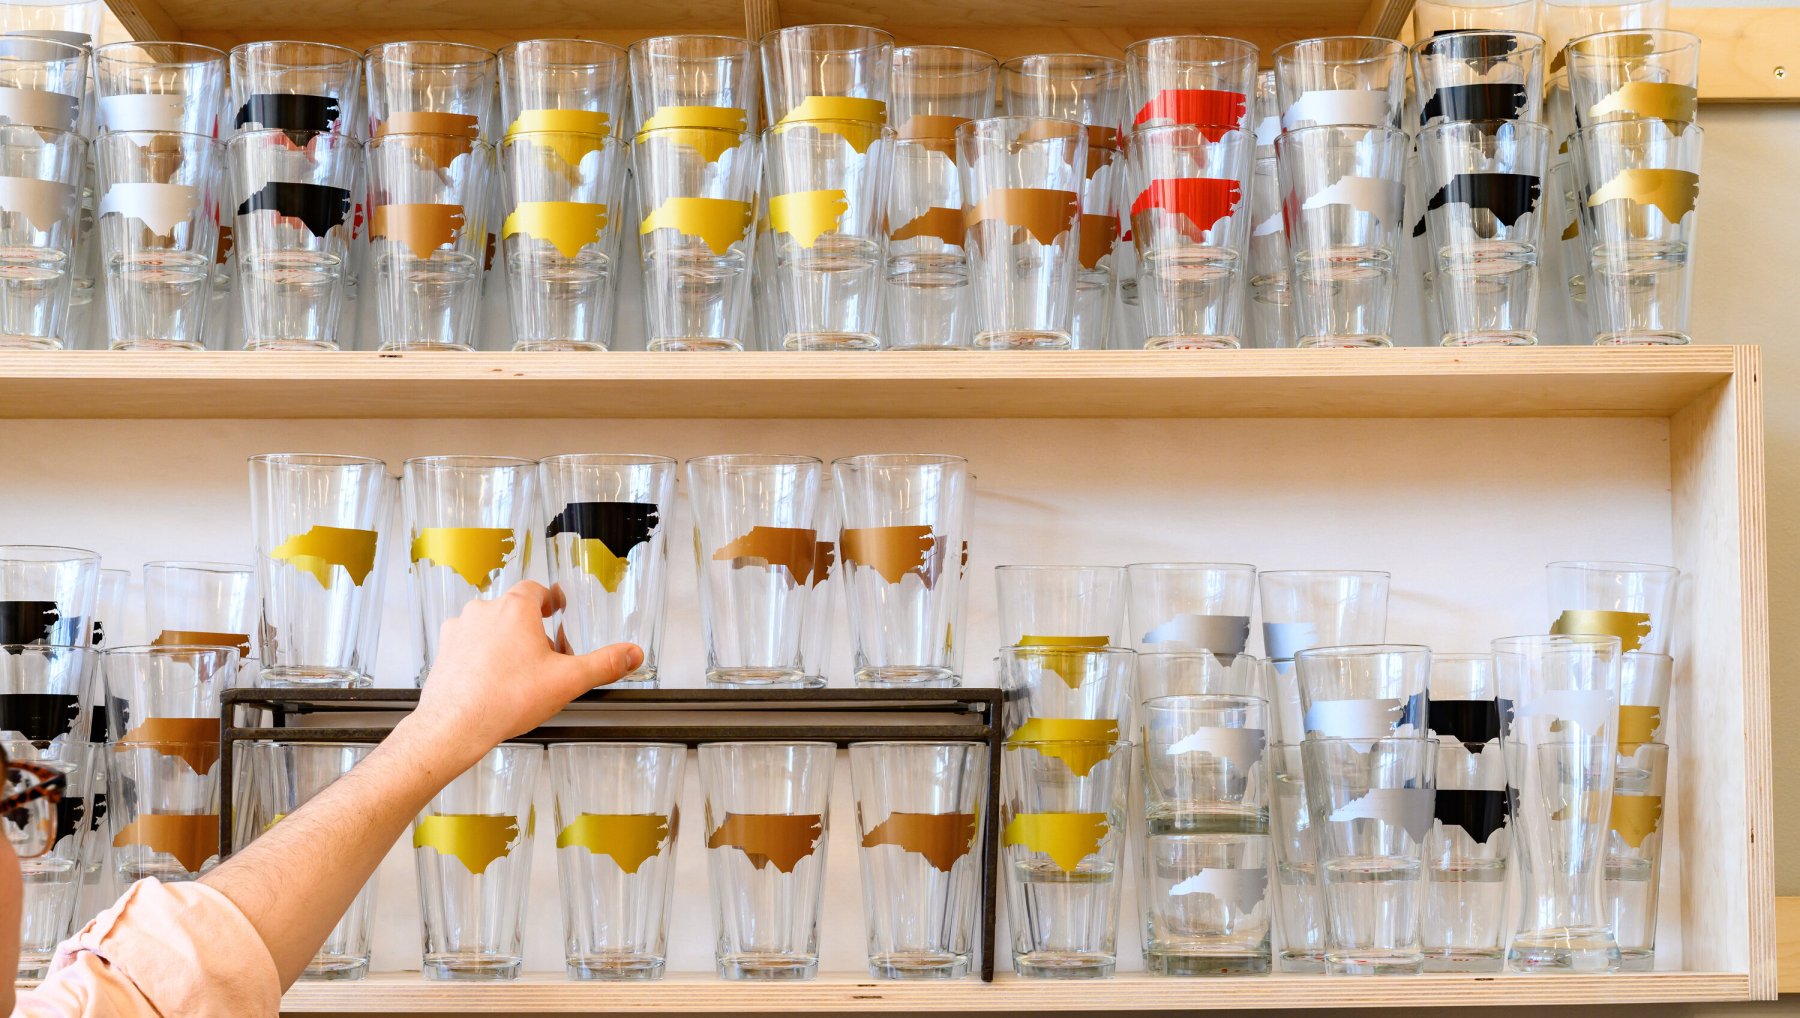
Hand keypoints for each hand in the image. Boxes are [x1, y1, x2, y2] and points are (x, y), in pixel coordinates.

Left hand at [404, 581, 641, 768]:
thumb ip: (604, 664)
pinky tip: (491, 681)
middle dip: (530, 628)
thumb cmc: (503, 699)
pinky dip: (480, 656)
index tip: (556, 609)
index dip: (550, 600)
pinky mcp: (444, 651)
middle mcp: (484, 612)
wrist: (455, 725)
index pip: (536, 589)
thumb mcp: (567, 681)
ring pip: (489, 627)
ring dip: (504, 641)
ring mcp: (460, 630)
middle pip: (513, 610)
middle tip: (543, 654)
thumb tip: (631, 654)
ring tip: (517, 672)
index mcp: (516, 609)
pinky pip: (468, 645)